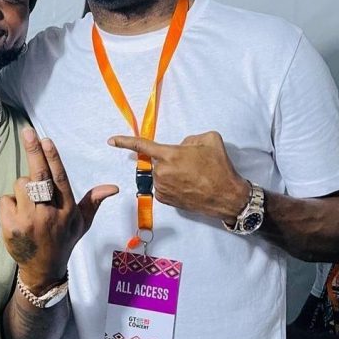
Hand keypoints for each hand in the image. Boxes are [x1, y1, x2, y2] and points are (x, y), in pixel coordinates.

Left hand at [0, 127, 117, 293]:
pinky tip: (18, 216)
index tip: (46, 139)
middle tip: (27, 132)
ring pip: (20, 185)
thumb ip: (93, 202)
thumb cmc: (63, 241)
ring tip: (30, 205)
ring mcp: (29, 221)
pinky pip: (5, 200)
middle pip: (39, 176)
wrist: (43, 270)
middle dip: (33, 151)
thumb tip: (113, 187)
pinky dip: (9, 203)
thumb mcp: (81, 224)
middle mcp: (48, 214)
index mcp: (66, 210)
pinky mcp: (11, 227)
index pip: (60, 179)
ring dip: (22, 189)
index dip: (53, 158)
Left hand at [108, 131, 249, 219]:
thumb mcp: (209, 140)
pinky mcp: (165, 199)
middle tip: (191, 164)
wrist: (227, 196)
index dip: (125, 142)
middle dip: (170, 159)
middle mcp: (161, 172)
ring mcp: (162, 187)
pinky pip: (163, 186)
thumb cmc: (219, 167)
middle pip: (158, 160)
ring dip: (171, 172)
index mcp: (169, 155)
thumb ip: (189, 138)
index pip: (142, 146)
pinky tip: (188, 186)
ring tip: (192, 176)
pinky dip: (172, 183)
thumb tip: (180, 146)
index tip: (111, 140)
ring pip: (161, 173)